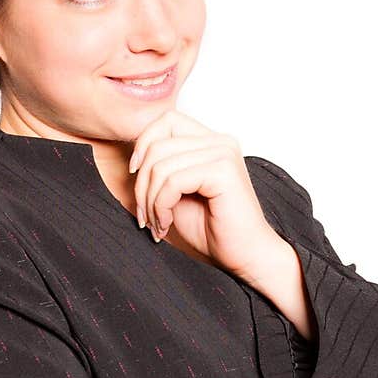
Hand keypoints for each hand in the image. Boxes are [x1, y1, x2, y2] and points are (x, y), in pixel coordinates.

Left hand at [128, 108, 280, 278]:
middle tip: (146, 216)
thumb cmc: (212, 230)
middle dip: (141, 184)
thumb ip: (160, 168)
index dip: (143, 145)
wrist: (245, 257)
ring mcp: (224, 153)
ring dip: (150, 200)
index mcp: (211, 141)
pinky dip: (161, 205)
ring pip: (160, 165)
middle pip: (157, 145)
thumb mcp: (175, 193)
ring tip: (157, 224)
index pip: (166, 120)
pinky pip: (172, 181)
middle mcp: (220, 141)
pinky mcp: (224, 172)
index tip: (135, 175)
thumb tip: (132, 156)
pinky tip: (166, 224)